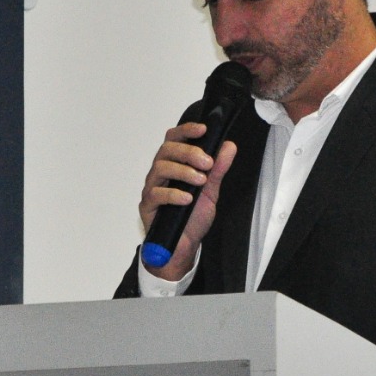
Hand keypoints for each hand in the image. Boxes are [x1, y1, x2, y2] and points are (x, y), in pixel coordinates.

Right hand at [138, 122, 237, 280]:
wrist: (184, 246)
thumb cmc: (192, 216)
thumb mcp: (211, 191)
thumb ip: (218, 169)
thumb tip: (228, 146)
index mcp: (173, 164)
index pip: (174, 139)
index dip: (187, 130)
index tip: (204, 129)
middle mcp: (160, 172)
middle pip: (166, 150)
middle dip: (189, 152)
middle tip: (207, 162)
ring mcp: (152, 188)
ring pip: (160, 168)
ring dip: (183, 171)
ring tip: (201, 181)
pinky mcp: (147, 206)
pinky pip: (156, 194)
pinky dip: (174, 194)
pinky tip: (188, 199)